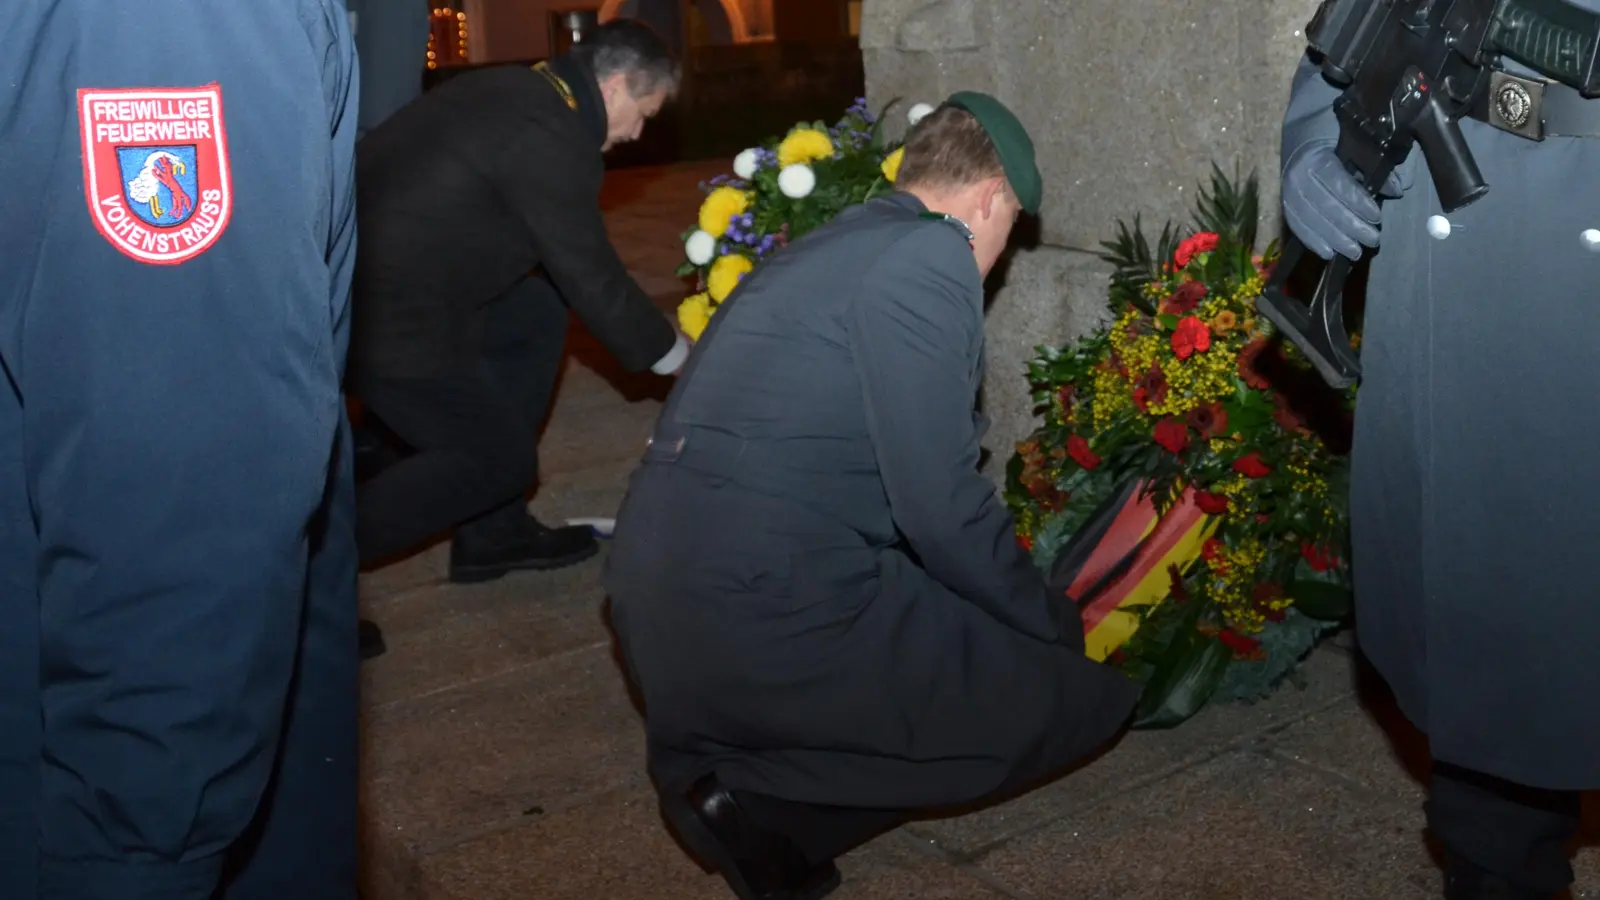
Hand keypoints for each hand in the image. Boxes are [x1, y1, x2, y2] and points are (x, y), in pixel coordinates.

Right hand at [1282, 142, 1405, 260]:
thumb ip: (1374, 169)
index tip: (1376, 217)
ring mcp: (1288, 194)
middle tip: (1372, 239)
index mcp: (1317, 159)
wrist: (1300, 147)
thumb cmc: (1333, 147)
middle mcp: (1298, 177)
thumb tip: (1395, 191)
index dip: (1357, 202)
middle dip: (1351, 226)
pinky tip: (1329, 253)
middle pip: (1326, 207)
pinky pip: (1298, 228)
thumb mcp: (1355, 151)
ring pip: (1312, 221)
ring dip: (1335, 239)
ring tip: (1355, 252)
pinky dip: (1313, 242)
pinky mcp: (1285, 207)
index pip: (1338, 184)